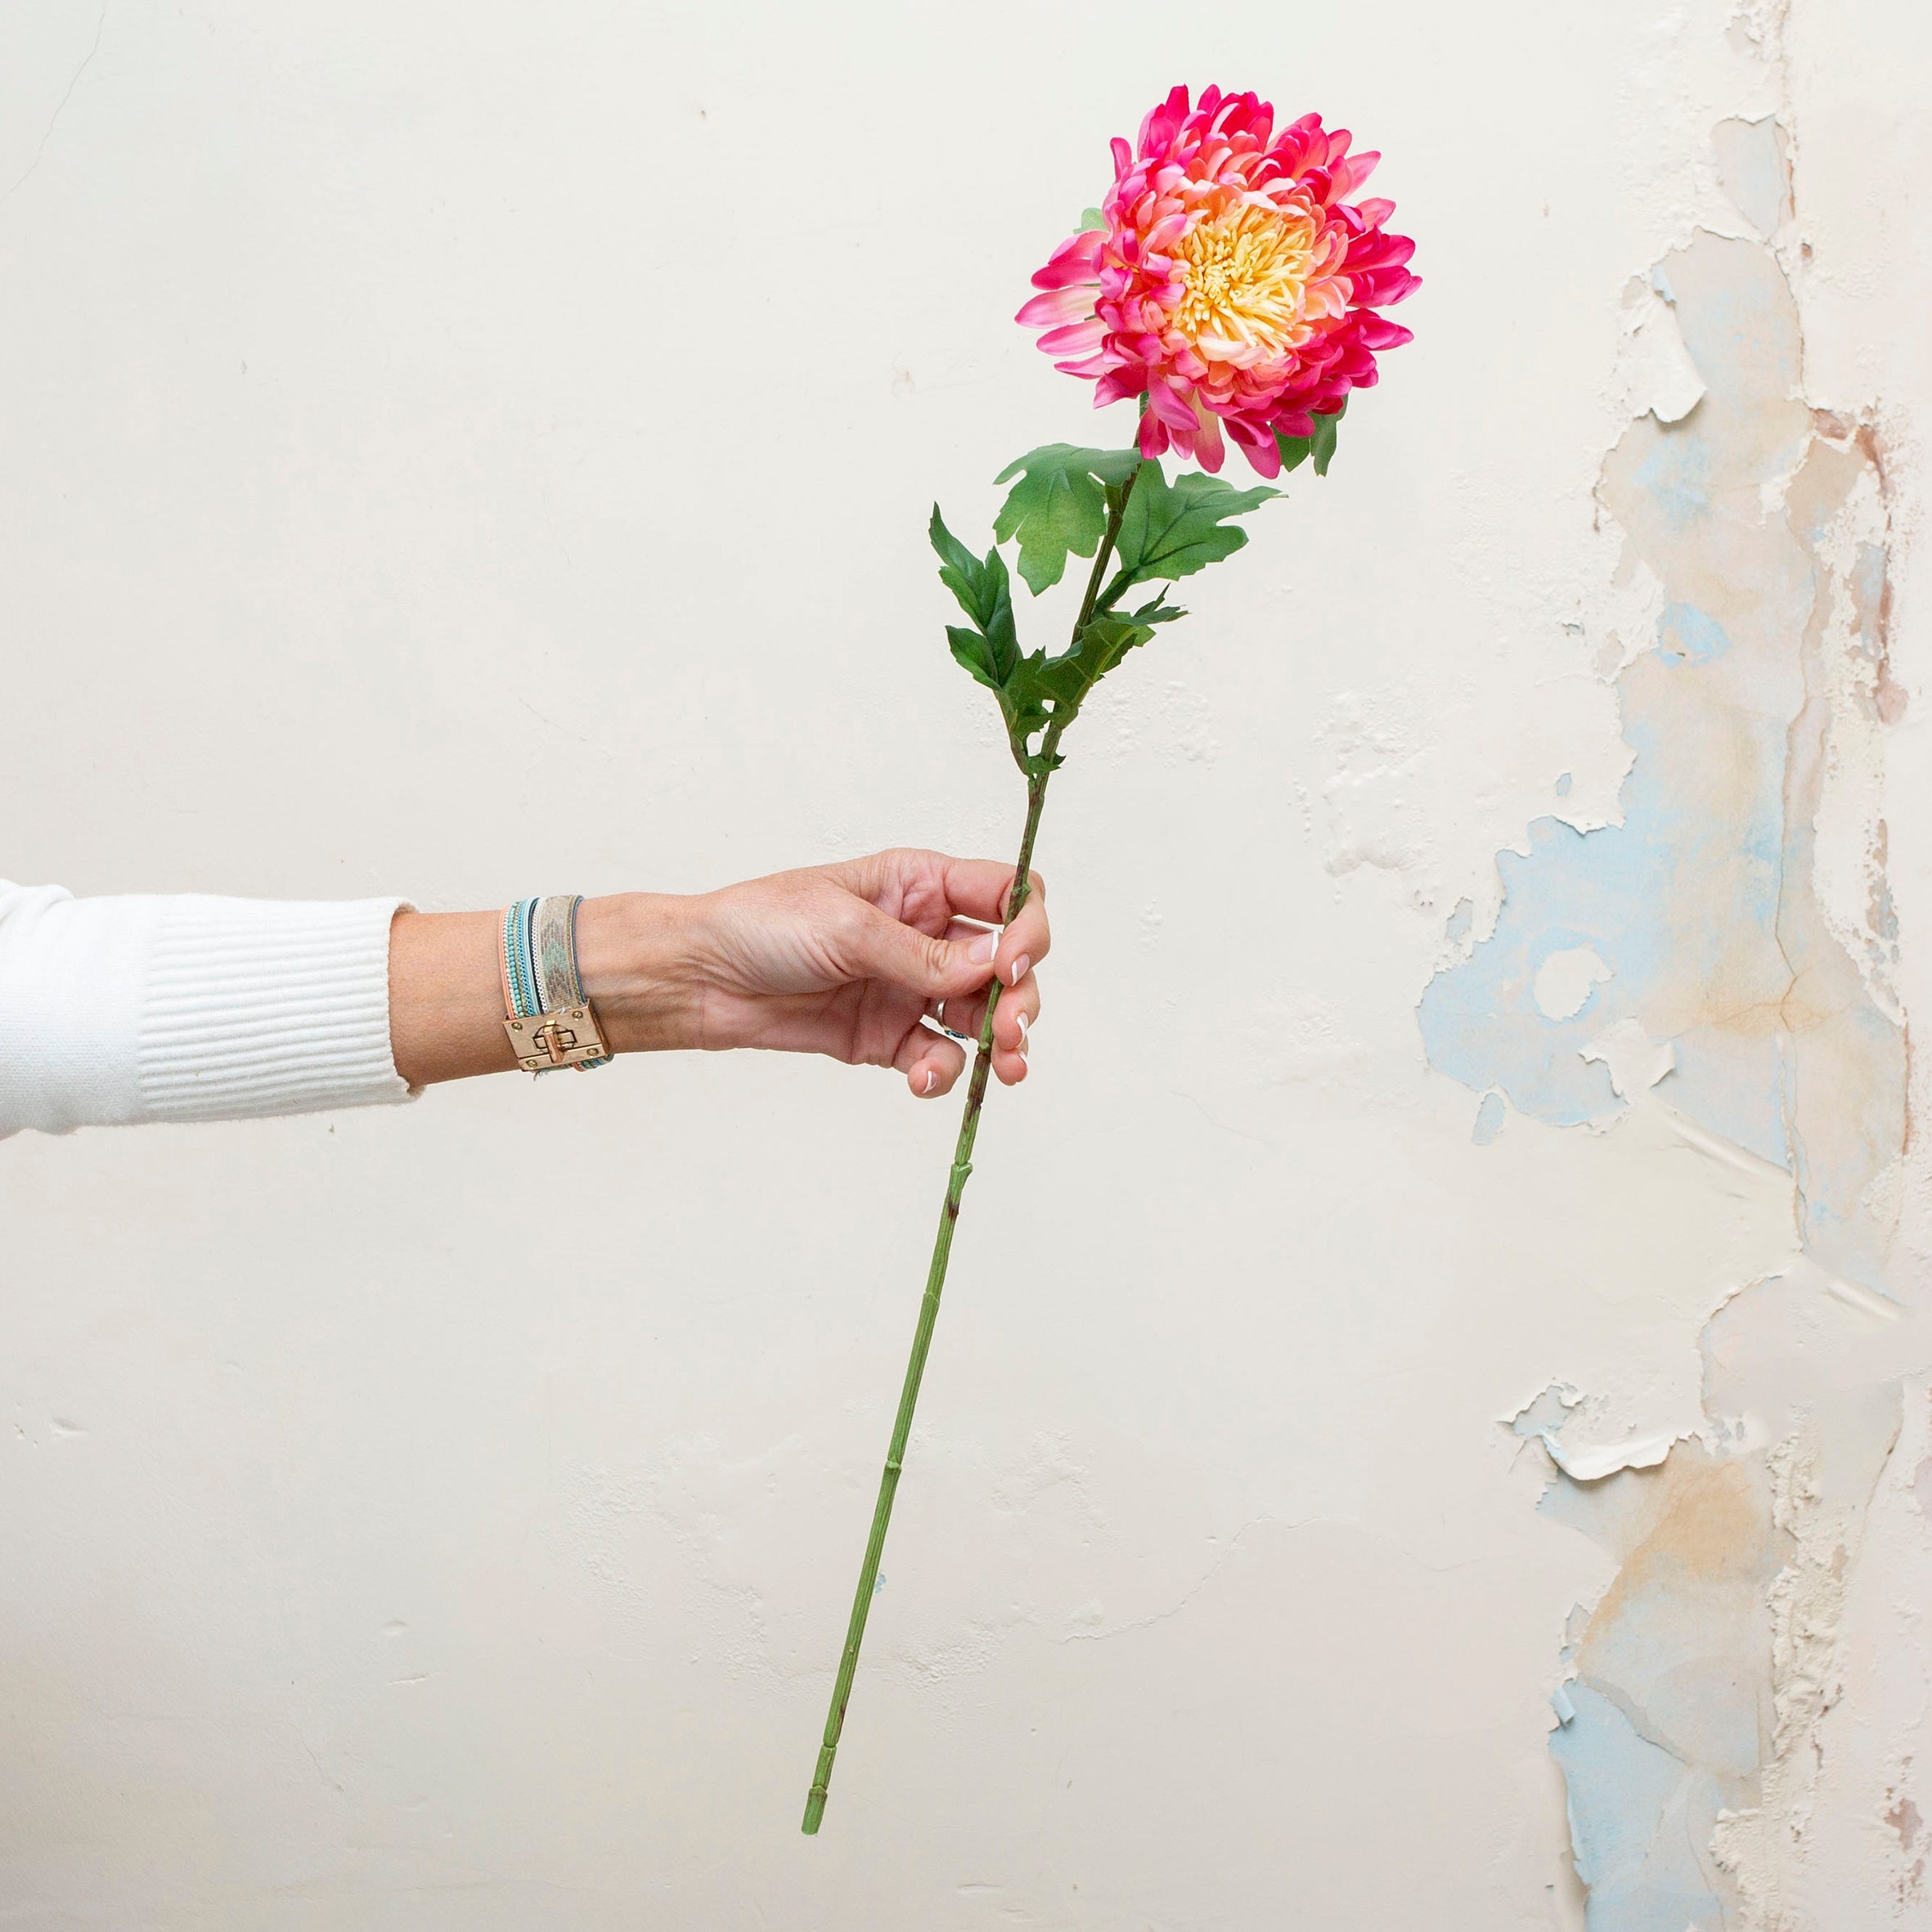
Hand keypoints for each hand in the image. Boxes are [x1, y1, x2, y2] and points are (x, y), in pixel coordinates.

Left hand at [586, 849, 1046, 1097]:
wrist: (699, 978)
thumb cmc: (759, 925)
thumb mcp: (846, 928)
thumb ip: (924, 953)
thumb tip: (995, 965)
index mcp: (919, 884)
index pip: (1005, 895)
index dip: (1026, 927)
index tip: (1013, 964)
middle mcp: (924, 933)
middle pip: (1006, 963)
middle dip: (1020, 997)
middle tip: (1012, 1031)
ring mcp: (908, 987)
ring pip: (981, 1016)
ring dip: (1000, 1044)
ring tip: (1001, 1070)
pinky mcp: (886, 1036)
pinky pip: (936, 1056)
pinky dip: (942, 1073)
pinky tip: (924, 1079)